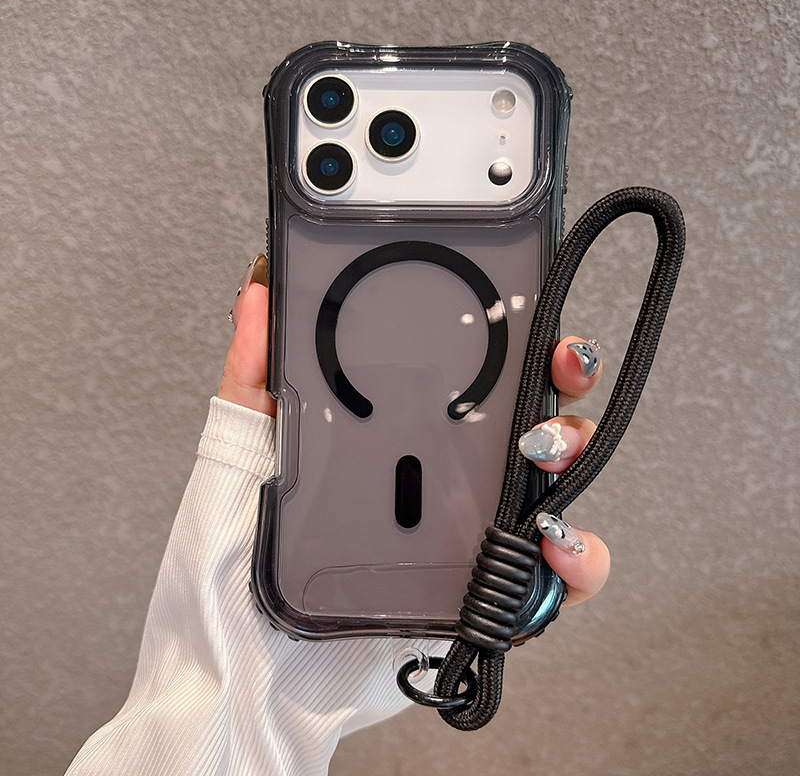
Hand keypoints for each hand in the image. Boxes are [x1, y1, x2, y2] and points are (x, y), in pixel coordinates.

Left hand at [220, 255, 609, 607]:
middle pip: (525, 417)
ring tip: (547, 454)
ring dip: (573, 456)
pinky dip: (578, 557)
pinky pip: (553, 577)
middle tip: (558, 367)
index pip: (467, 377)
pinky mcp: (484, 599)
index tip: (524, 314)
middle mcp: (440, 483)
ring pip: (552, 484)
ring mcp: (467, 537)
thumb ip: (251, 378)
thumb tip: (256, 293)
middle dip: (560, 381)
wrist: (244, 675)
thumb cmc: (232, 572)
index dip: (509, 340)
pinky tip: (556, 542)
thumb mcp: (237, 459)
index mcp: (395, 442)